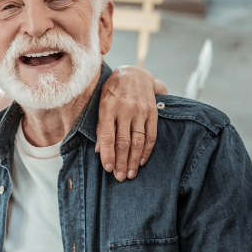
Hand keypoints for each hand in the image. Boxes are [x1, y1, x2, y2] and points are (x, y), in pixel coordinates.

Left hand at [96, 65, 164, 180]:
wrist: (133, 73)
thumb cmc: (112, 92)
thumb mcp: (101, 105)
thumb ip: (101, 127)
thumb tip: (99, 151)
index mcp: (108, 108)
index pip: (108, 136)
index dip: (108, 154)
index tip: (108, 169)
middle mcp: (125, 109)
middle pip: (123, 141)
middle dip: (121, 162)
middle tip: (119, 177)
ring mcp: (140, 111)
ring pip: (137, 141)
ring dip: (133, 160)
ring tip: (130, 174)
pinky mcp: (152, 112)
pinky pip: (151, 135)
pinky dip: (146, 150)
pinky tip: (141, 161)